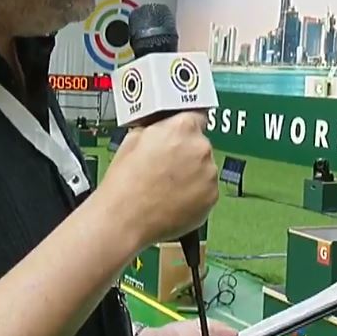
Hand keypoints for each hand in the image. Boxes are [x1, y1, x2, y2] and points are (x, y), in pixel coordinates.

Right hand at [99, 112, 218, 247]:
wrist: (124, 220)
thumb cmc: (124, 183)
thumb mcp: (133, 140)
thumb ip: (156, 130)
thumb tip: (163, 128)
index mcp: (182, 128)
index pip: (197, 116)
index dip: (187, 127)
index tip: (183, 134)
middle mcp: (201, 147)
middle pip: (200, 145)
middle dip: (186, 154)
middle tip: (166, 168)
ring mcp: (209, 174)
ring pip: (204, 169)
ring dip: (192, 175)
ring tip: (167, 188)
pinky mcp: (212, 197)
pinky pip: (207, 190)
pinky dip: (195, 195)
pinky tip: (174, 201)